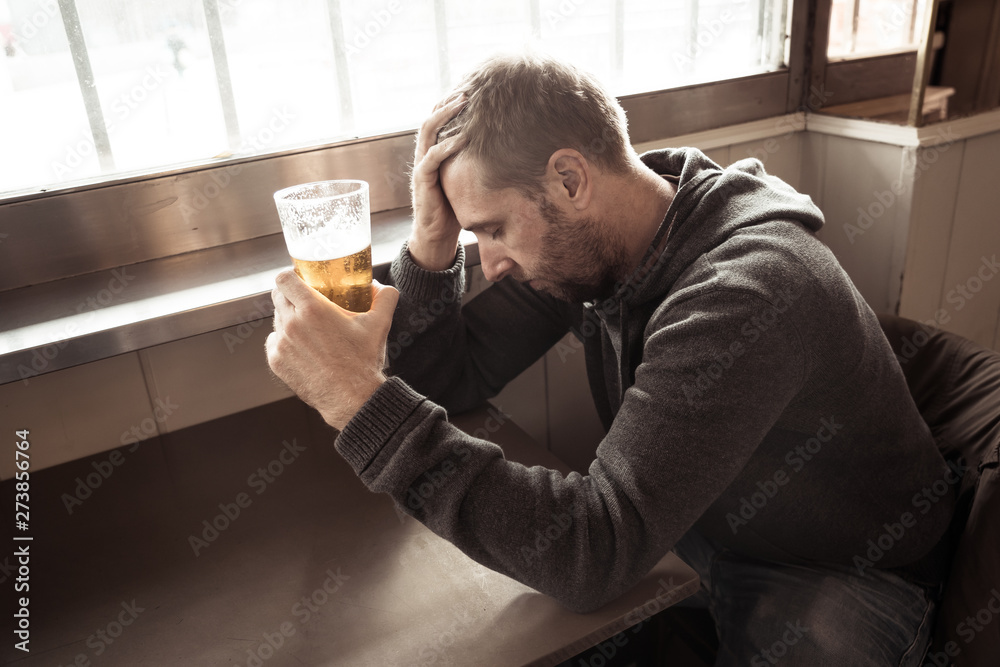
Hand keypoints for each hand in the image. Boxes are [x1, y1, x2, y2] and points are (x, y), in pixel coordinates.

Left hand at [266, 271, 399, 430]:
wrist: (351, 398)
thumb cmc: (363, 362)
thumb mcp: (379, 324)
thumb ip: (384, 298)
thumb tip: (380, 286)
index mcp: (312, 309)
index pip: (284, 279)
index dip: (290, 276)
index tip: (299, 280)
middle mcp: (292, 324)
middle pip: (278, 297)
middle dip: (290, 296)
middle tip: (306, 303)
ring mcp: (282, 344)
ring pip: (277, 319)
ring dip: (288, 318)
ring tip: (308, 328)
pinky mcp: (276, 361)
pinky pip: (274, 341)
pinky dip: (284, 340)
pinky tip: (302, 346)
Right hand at [409, 94, 468, 270]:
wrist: (436, 234)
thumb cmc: (453, 208)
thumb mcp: (466, 180)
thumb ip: (474, 163)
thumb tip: (506, 151)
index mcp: (433, 152)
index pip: (438, 121)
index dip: (449, 104)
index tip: (469, 90)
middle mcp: (425, 154)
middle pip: (431, 119)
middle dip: (447, 103)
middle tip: (467, 90)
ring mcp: (422, 166)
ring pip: (428, 131)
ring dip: (445, 115)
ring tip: (462, 104)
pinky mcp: (422, 179)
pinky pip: (432, 157)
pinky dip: (446, 146)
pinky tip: (461, 138)